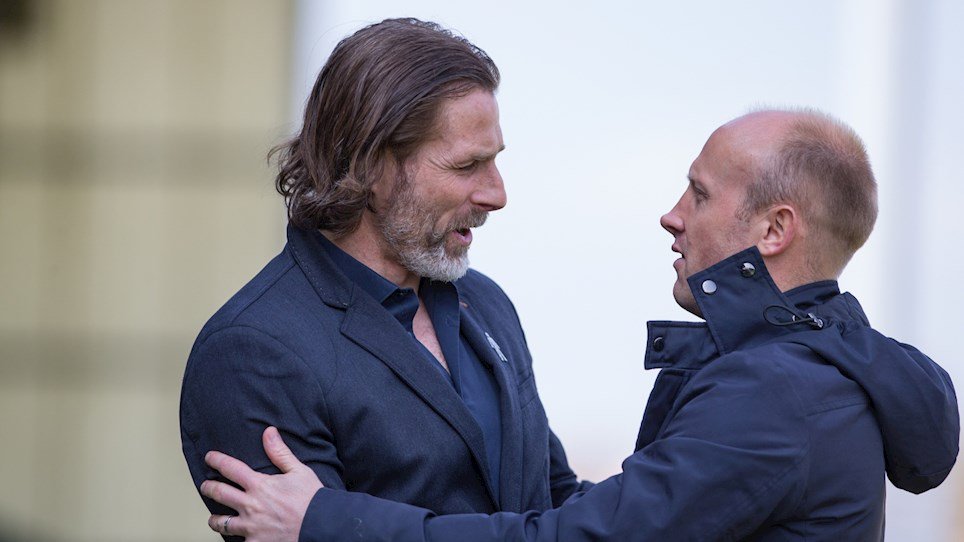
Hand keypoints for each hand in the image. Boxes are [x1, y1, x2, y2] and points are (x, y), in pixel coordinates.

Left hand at [201, 426, 323, 541]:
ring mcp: (251, 527)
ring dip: (215, 520)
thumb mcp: (299, 470)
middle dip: (209, 487)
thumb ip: (280, 452)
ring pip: (221, 523)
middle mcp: (250, 505)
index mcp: (259, 485)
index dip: (217, 460)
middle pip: (219, 493)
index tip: (210, 457)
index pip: (230, 468)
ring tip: (214, 519)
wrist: (321, 525)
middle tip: (206, 485)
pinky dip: (236, 539)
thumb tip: (269, 432)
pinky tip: (237, 537)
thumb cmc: (312, 499)